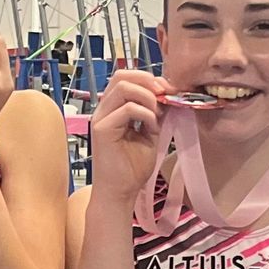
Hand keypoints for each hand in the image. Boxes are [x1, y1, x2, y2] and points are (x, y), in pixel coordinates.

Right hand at [87, 67, 166, 207]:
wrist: (120, 193)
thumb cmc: (132, 168)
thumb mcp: (149, 134)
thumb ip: (154, 114)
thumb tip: (166, 95)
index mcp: (113, 109)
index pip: (125, 77)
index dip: (148, 78)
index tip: (167, 90)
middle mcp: (103, 110)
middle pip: (121, 75)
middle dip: (148, 81)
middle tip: (165, 95)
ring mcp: (101, 118)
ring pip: (123, 87)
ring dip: (147, 96)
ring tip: (157, 114)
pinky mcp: (102, 130)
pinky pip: (127, 108)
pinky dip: (146, 114)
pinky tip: (151, 128)